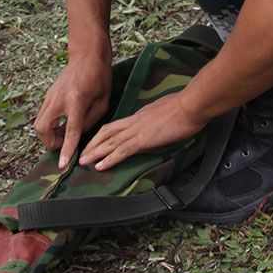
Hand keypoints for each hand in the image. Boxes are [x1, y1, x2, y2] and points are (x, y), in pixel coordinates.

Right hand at [34, 56, 111, 170]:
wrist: (87, 55)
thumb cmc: (99, 77)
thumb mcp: (103, 101)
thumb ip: (91, 121)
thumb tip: (78, 136)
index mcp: (76, 101)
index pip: (69, 131)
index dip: (66, 149)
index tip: (62, 164)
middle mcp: (58, 99)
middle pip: (42, 128)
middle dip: (50, 142)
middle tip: (64, 142)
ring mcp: (50, 96)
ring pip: (39, 123)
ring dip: (49, 134)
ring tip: (64, 132)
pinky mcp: (48, 95)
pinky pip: (43, 115)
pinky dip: (50, 124)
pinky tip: (63, 122)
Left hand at [78, 90, 204, 170]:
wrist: (190, 105)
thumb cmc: (186, 107)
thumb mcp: (168, 110)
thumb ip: (160, 118)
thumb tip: (160, 122)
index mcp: (141, 115)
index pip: (117, 125)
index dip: (104, 134)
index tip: (96, 142)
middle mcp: (135, 121)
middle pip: (108, 132)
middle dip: (93, 144)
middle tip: (81, 154)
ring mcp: (138, 130)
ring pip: (110, 142)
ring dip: (95, 153)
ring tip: (83, 162)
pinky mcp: (144, 139)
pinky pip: (122, 150)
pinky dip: (109, 159)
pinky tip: (100, 166)